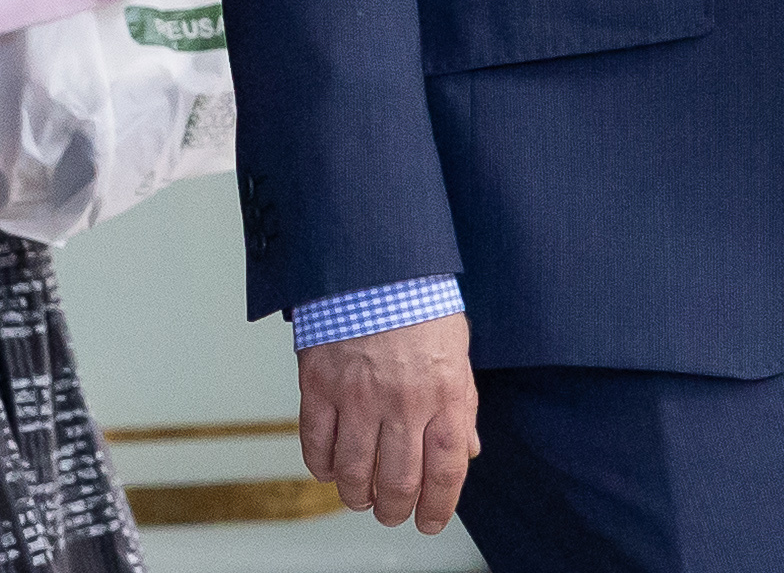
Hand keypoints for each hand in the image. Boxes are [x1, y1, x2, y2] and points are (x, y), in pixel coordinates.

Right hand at [297, 313, 479, 533]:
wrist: (374, 261)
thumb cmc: (418, 301)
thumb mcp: (457, 350)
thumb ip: (462, 404)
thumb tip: (467, 450)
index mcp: (444, 392)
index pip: (446, 470)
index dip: (438, 507)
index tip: (429, 521)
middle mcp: (403, 400)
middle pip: (399, 482)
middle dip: (396, 510)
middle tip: (392, 513)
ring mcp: (358, 395)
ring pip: (355, 474)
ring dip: (358, 496)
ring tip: (361, 497)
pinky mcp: (320, 385)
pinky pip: (317, 445)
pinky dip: (323, 468)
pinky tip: (331, 470)